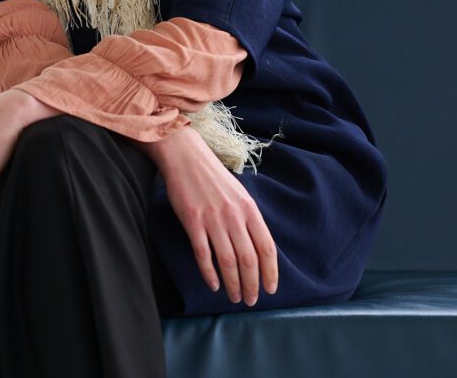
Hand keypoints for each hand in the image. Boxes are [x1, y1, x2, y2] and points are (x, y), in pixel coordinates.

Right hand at [151, 125, 278, 305]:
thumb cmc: (213, 177)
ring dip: (233, 284)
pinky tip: (214, 284)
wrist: (185, 156)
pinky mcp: (192, 221)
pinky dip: (209, 274)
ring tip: (234, 297)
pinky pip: (203, 255)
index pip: (266, 247)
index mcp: (249, 208)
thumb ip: (248, 219)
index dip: (271, 272)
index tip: (271, 289)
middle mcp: (234, 215)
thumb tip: (258, 248)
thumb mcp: (239, 194)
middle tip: (250, 301)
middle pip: (248, 259)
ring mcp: (213, 219)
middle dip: (252, 285)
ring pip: (228, 261)